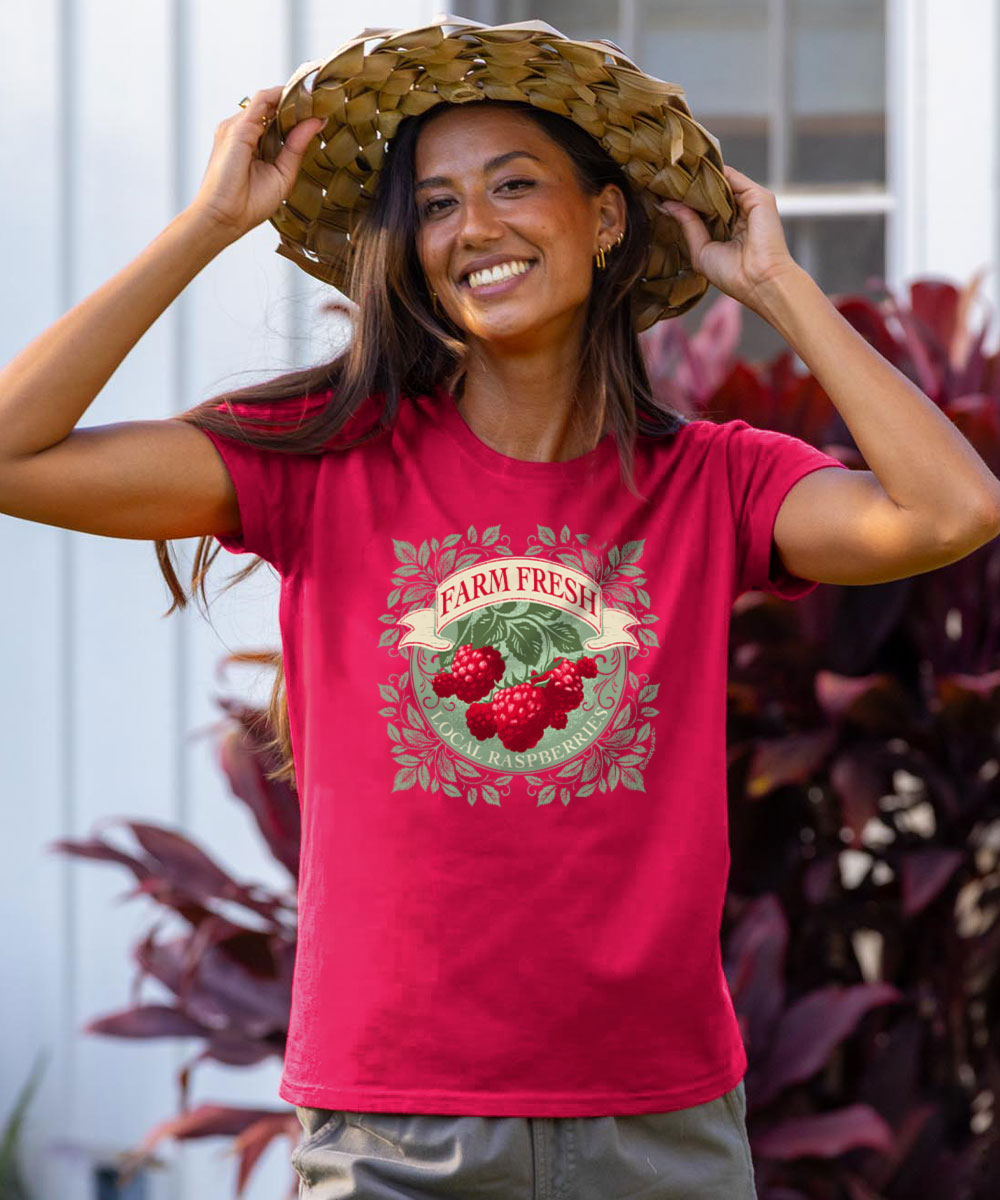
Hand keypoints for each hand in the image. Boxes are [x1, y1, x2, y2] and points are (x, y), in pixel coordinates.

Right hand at [187, 86, 324, 241]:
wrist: (224, 218)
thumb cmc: (249, 204)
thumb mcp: (283, 173)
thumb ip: (297, 147)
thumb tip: (317, 122)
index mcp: (253, 143)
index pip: (276, 118)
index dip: (298, 111)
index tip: (323, 106)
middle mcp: (243, 131)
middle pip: (273, 106)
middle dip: (298, 98)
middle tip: (326, 92)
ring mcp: (238, 127)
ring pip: (268, 100)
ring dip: (293, 94)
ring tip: (319, 90)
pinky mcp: (238, 128)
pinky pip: (262, 102)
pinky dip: (282, 96)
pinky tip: (303, 96)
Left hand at [657, 164, 799, 311]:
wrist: (758, 281)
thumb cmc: (732, 274)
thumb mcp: (701, 250)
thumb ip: (687, 224)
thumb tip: (666, 204)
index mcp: (727, 229)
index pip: (705, 206)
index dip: (685, 199)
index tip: (661, 190)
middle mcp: (739, 213)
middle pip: (712, 191)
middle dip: (691, 185)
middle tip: (663, 176)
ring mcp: (750, 203)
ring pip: (722, 182)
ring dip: (700, 176)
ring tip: (674, 169)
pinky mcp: (759, 196)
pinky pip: (733, 177)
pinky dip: (714, 172)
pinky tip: (694, 171)